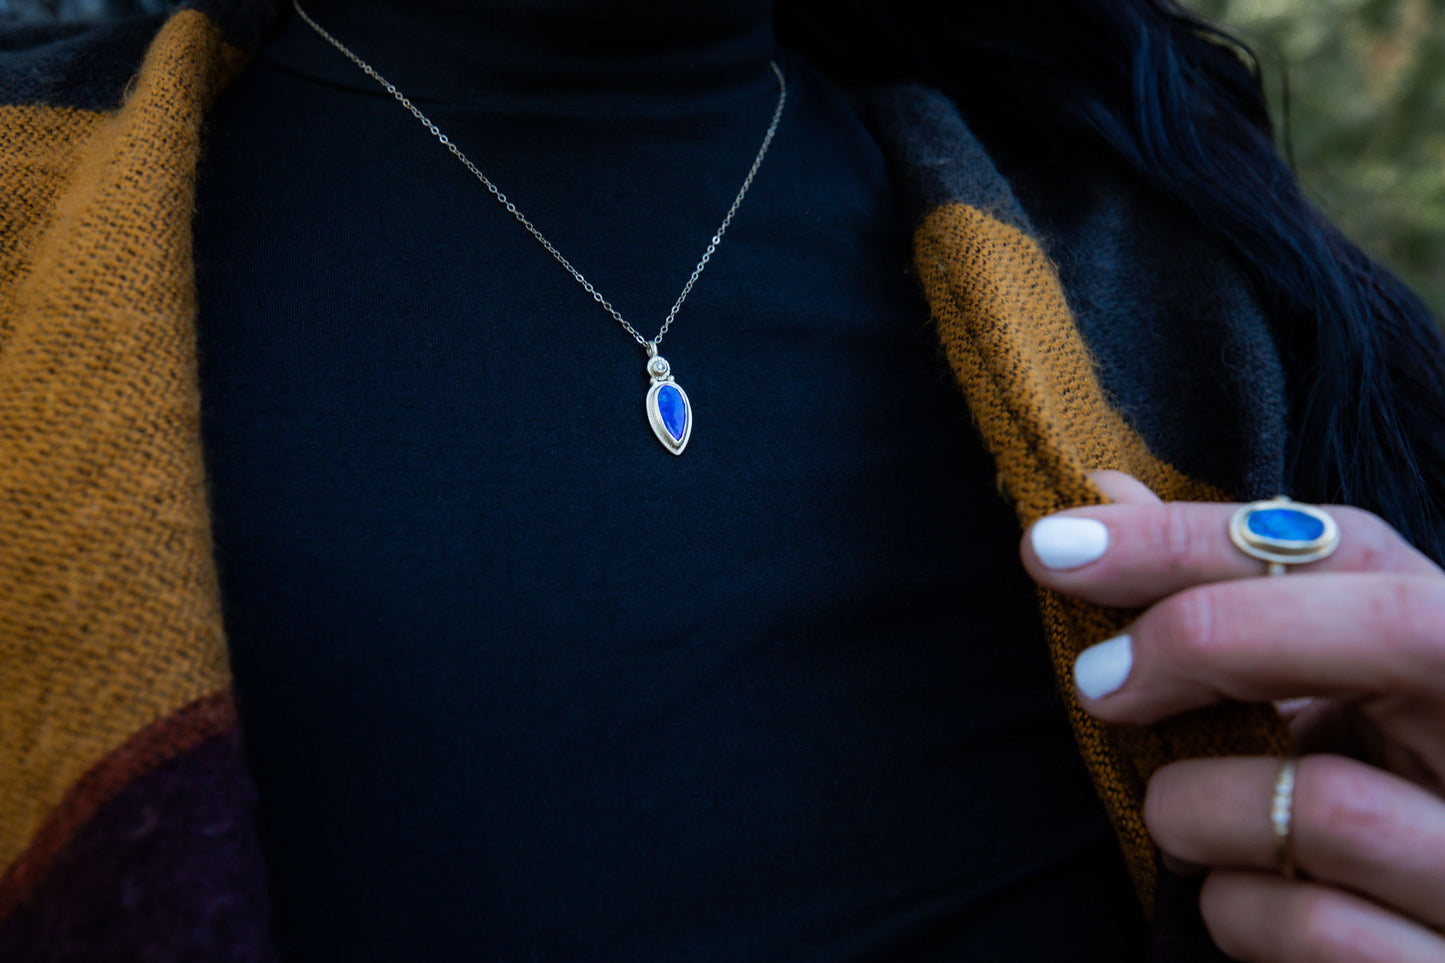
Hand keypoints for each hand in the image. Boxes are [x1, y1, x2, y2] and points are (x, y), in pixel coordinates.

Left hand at [1021, 471, 1444, 962]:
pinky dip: (1235, 908)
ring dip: (1198, 808)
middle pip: (1391, 631)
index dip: (1193, 536)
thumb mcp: (1324, 692)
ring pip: (1328, 801)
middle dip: (1210, 637)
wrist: (1424, 931)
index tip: (1057, 544)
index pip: (1351, 545)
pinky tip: (1235, 898)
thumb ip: (1229, 597)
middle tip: (1096, 683)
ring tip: (1180, 819)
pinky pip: (1316, 926)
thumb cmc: (1375, 794)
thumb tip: (1104, 498)